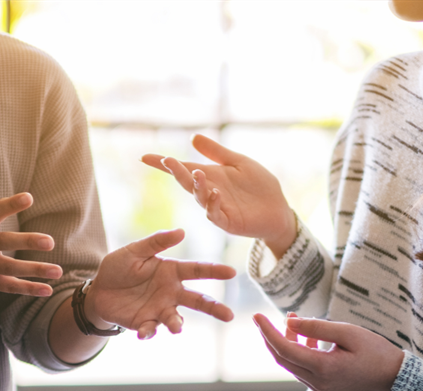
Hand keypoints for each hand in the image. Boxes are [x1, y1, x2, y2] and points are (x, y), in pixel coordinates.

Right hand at [0, 192, 61, 297]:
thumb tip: (16, 202)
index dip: (10, 204)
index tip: (28, 198)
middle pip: (4, 242)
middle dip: (26, 241)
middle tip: (49, 242)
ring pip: (11, 268)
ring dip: (35, 270)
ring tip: (58, 271)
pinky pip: (9, 286)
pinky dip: (28, 288)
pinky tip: (47, 289)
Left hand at [85, 229, 235, 338]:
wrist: (98, 290)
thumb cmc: (119, 267)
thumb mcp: (135, 251)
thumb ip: (156, 242)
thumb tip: (182, 231)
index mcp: (172, 272)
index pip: (197, 270)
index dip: (214, 271)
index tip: (232, 272)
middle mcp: (171, 292)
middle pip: (198, 300)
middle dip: (214, 308)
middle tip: (229, 315)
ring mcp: (160, 309)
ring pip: (176, 319)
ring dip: (177, 324)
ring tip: (177, 328)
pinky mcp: (146, 323)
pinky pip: (151, 329)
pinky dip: (149, 332)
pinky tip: (143, 333)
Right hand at [142, 134, 296, 257]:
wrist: (278, 209)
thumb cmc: (259, 186)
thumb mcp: (238, 163)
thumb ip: (216, 152)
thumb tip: (193, 137)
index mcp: (209, 177)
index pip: (182, 169)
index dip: (163, 164)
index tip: (144, 157)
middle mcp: (208, 192)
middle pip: (187, 182)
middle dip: (176, 172)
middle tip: (167, 160)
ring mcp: (217, 208)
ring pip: (199, 198)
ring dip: (196, 186)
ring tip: (197, 173)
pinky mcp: (228, 222)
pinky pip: (216, 214)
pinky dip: (213, 204)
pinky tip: (215, 193)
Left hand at [253, 312, 404, 390]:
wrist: (395, 376)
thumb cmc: (376, 350)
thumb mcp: (348, 332)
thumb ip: (317, 327)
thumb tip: (289, 321)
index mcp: (323, 368)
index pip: (284, 349)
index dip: (268, 331)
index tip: (256, 316)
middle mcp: (317, 382)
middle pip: (282, 358)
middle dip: (271, 337)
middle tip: (265, 318)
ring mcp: (319, 387)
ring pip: (291, 363)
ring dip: (287, 342)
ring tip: (293, 320)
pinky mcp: (322, 387)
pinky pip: (301, 368)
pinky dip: (298, 351)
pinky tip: (306, 336)